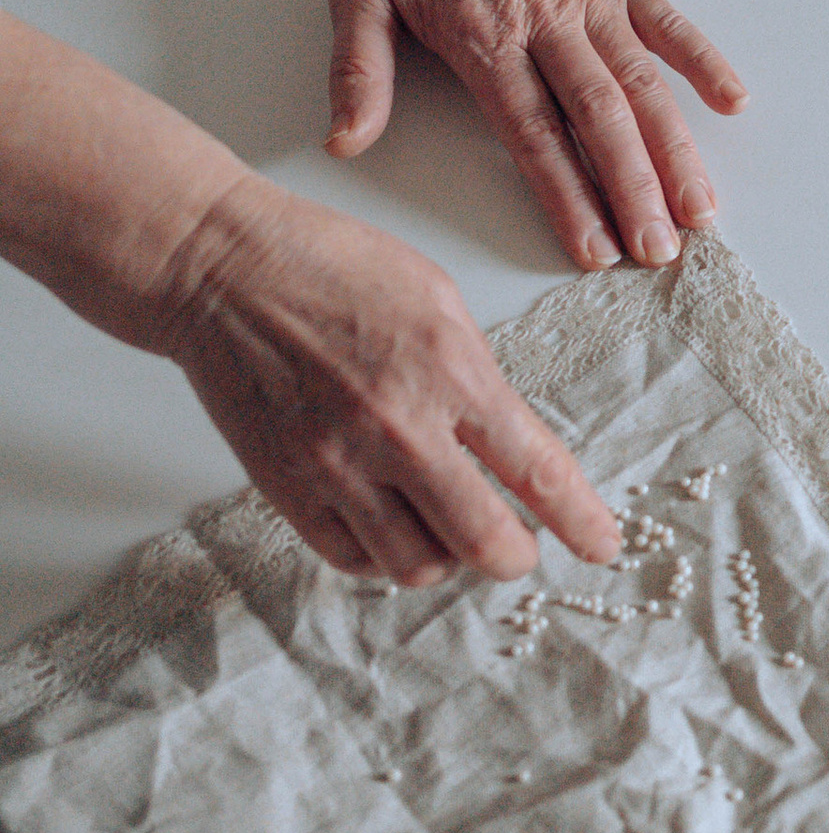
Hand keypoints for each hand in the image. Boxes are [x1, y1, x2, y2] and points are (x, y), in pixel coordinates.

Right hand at [155, 172, 620, 582]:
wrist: (221, 272)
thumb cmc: (330, 268)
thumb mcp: (436, 300)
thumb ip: (476, 377)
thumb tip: (507, 443)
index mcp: (451, 372)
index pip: (537, 469)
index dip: (581, 521)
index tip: (603, 546)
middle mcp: (398, 428)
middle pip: (483, 541)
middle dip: (515, 556)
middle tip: (519, 547)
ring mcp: (337, 466)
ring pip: (416, 564)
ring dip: (446, 557)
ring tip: (445, 525)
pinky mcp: (286, 489)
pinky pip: (352, 559)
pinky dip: (382, 555)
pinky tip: (391, 524)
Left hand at [326, 0, 746, 270]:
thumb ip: (356, 70)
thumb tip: (345, 139)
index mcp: (484, 36)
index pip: (533, 133)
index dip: (567, 195)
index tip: (594, 247)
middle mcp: (545, 20)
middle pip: (600, 117)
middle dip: (635, 190)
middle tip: (660, 250)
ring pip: (642, 81)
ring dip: (675, 148)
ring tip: (700, 208)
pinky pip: (667, 21)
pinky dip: (702, 60)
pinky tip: (732, 102)